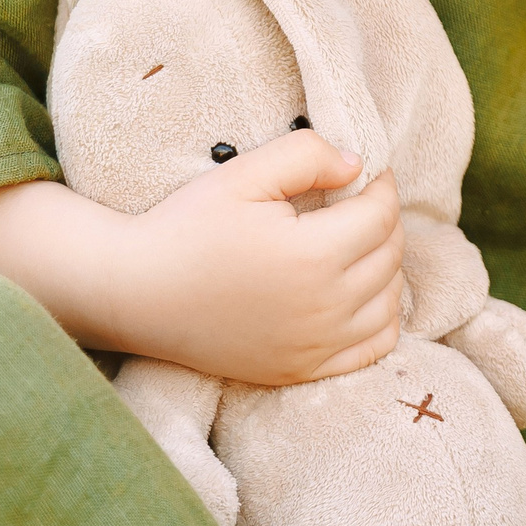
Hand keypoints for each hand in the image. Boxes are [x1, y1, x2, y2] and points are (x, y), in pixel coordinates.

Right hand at [112, 129, 408, 386]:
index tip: (364, 172)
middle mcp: (324, 307)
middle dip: (381, 221)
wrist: (135, 294)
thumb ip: (307, 156)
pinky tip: (356, 292)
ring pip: (390, 300)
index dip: (379, 184)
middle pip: (390, 254)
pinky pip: (375, 346)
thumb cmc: (186, 228)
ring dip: (384, 266)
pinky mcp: (302, 369)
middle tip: (354, 202)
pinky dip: (379, 316)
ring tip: (353, 242)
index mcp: (312, 256)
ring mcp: (315, 345)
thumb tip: (358, 164)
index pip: (381, 213)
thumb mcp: (243, 175)